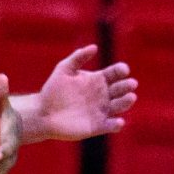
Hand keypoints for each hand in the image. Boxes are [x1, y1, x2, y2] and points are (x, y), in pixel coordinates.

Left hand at [13, 44, 135, 144]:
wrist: (43, 112)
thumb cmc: (53, 90)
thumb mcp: (64, 69)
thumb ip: (78, 57)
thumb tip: (94, 47)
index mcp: (98, 80)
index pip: (115, 73)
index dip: (121, 70)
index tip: (123, 70)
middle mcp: (103, 95)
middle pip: (121, 89)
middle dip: (127, 86)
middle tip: (131, 84)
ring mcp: (101, 110)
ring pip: (120, 106)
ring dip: (126, 102)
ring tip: (131, 97)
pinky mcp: (97, 126)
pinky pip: (111, 125)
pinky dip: (116, 124)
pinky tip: (118, 121)